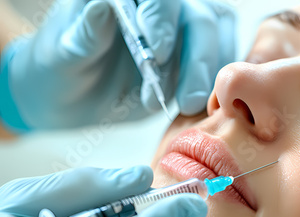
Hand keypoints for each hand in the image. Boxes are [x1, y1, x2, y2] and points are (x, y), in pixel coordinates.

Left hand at [0, 0, 235, 130]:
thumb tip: (104, 6)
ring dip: (210, 74)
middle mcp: (157, 9)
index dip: (161, 19)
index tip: (157, 55)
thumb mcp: (63, 55)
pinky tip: (202, 102)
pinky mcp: (193, 55)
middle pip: (198, 17)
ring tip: (188, 106)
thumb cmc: (60, 71)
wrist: (71, 97)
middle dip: (197, 59)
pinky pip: (221, 59)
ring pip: (217, 38)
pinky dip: (217, 82)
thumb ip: (86, 33)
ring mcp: (180, 31)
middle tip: (187, 100)